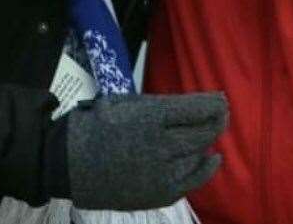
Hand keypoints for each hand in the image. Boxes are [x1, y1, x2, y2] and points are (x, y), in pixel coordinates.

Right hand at [66, 92, 226, 210]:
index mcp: (150, 117)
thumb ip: (159, 106)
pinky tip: (213, 158)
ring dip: (208, 139)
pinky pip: (191, 181)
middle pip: (201, 132)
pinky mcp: (157, 193)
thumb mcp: (127, 102)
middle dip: (216, 119)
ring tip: (214, 129)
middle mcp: (160, 145)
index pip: (194, 109)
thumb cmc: (97, 124)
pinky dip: (205, 168)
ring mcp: (160, 172)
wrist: (69, 162)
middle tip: (222, 112)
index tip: (222, 99)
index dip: (212, 103)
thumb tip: (190, 107)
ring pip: (197, 154)